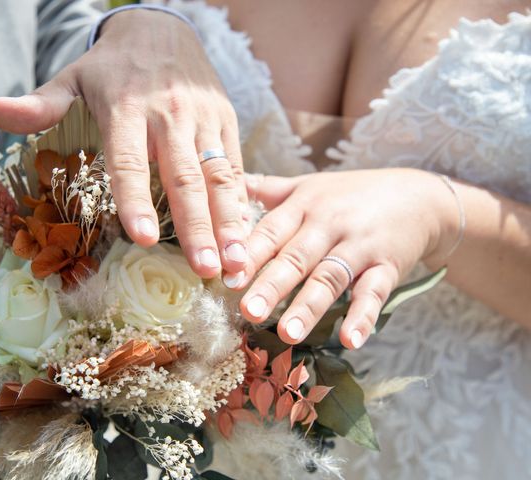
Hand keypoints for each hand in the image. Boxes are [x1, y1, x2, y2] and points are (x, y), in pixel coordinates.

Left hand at [0, 9, 247, 278]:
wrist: (163, 28)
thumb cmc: (114, 66)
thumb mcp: (74, 77)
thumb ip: (42, 102)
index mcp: (126, 107)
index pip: (129, 159)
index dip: (134, 198)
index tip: (139, 237)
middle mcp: (170, 115)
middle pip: (184, 176)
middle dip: (196, 226)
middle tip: (204, 269)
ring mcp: (203, 118)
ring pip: (218, 175)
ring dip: (228, 221)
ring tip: (234, 262)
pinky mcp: (225, 120)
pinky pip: (235, 165)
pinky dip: (240, 202)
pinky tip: (244, 235)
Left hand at [226, 169, 457, 348]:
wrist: (419, 196)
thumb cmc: (352, 194)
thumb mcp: (310, 185)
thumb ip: (268, 189)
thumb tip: (226, 183)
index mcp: (304, 206)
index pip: (271, 231)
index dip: (249, 254)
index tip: (225, 277)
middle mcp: (329, 224)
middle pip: (296, 257)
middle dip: (272, 285)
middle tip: (248, 311)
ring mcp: (359, 246)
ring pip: (330, 277)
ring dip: (309, 306)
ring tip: (288, 334)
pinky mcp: (388, 265)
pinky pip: (374, 292)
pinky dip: (363, 316)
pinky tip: (351, 340)